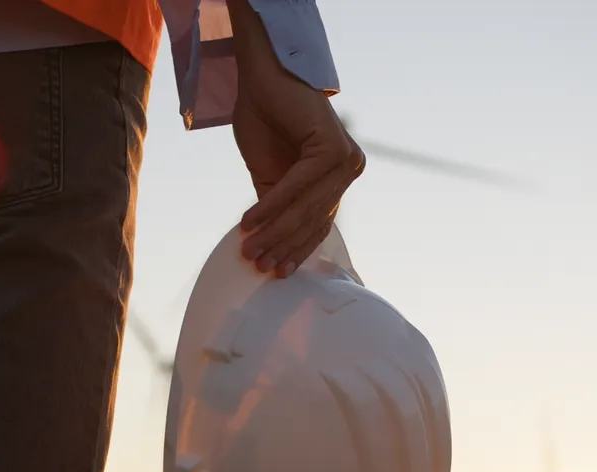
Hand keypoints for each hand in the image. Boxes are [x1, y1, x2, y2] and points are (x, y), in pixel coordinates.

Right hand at [228, 0, 363, 278]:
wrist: (262, 74)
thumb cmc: (265, 117)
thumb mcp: (270, 172)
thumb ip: (276, 205)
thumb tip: (266, 244)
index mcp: (337, 177)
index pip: (319, 224)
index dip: (296, 249)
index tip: (273, 272)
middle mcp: (348, 169)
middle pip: (313, 220)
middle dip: (282, 246)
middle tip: (256, 265)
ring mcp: (345, 159)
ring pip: (306, 208)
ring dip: (274, 232)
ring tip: (248, 249)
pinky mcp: (332, 147)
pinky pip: (297, 186)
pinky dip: (271, 206)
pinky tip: (250, 222)